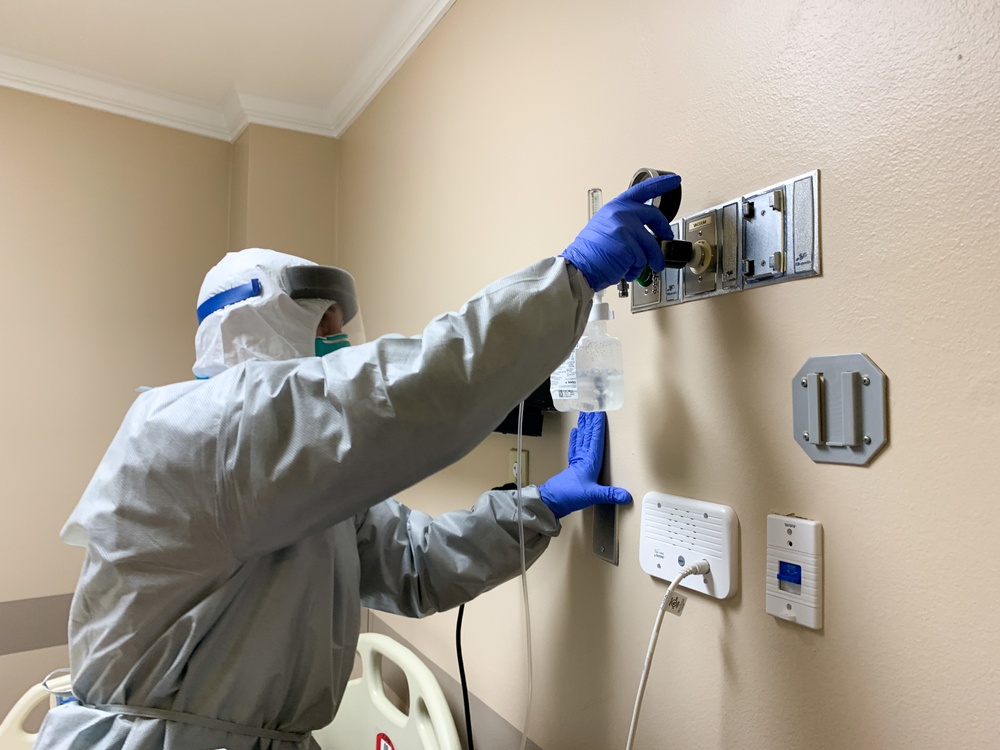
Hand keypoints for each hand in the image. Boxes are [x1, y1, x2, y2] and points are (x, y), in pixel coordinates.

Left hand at [538, 412, 631, 518]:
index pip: (595, 438)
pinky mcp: (572, 467)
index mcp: (589, 460)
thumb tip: (627, 495)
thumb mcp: (592, 495)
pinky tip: (575, 432)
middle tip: (592, 406)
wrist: (551, 501)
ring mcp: (576, 461)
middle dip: (591, 421)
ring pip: (581, 439)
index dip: (598, 424)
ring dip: (584, 426)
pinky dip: (575, 439)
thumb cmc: (570, 495)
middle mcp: (583, 457)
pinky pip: (574, 448)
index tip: (600, 411)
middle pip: (588, 435)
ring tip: (585, 414)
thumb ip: (609, 494)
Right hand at [559, 173, 680, 290]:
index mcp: (615, 207)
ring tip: (634, 266)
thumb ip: (626, 222)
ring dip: (647, 260)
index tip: (674, 180)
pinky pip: (643, 259)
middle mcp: (621, 213)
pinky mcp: (629, 245)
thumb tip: (645, 232)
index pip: (642, 190)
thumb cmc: (590, 253)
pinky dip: (636, 269)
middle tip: (666, 239)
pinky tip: (625, 269)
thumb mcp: (605, 227)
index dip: (661, 184)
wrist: (579, 267)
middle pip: (654, 216)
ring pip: (651, 245)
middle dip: (664, 231)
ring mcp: (625, 228)